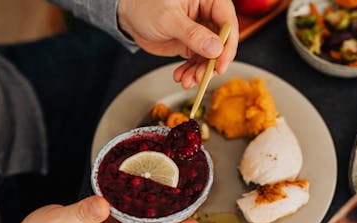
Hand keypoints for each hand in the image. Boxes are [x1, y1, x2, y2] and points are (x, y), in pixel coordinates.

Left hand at [118, 0, 238, 88]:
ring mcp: (200, 32)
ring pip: (209, 56)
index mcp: (208, 0)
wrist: (128, 16)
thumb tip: (215, 48)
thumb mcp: (169, 19)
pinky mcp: (190, 45)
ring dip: (200, 72)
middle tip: (202, 76)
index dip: (228, 45)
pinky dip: (190, 72)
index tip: (221, 64)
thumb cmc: (145, 5)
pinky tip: (181, 77)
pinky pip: (196, 62)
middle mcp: (207, 16)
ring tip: (187, 80)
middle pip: (221, 43)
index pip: (227, 22)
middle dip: (212, 64)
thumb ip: (192, 34)